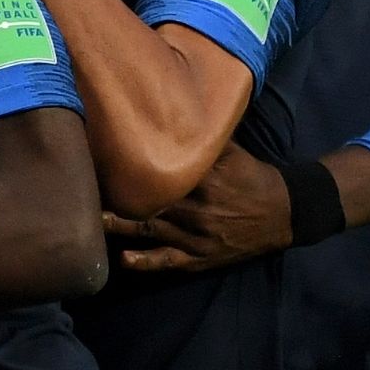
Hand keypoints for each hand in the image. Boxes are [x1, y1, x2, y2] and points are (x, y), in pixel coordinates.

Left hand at [103, 143, 290, 273]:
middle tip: (85, 189)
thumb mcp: (234, 152)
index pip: (164, 170)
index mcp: (206, 179)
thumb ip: (207, 138)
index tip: (104, 157)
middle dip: (120, 196)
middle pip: (152, 201)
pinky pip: (169, 261)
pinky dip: (146, 262)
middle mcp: (199, 208)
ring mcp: (198, 237)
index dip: (134, 165)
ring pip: (153, 231)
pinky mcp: (200, 258)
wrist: (283, 214)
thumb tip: (177, 108)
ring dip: (122, 227)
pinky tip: (123, 260)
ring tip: (92, 220)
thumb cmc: (253, 177)